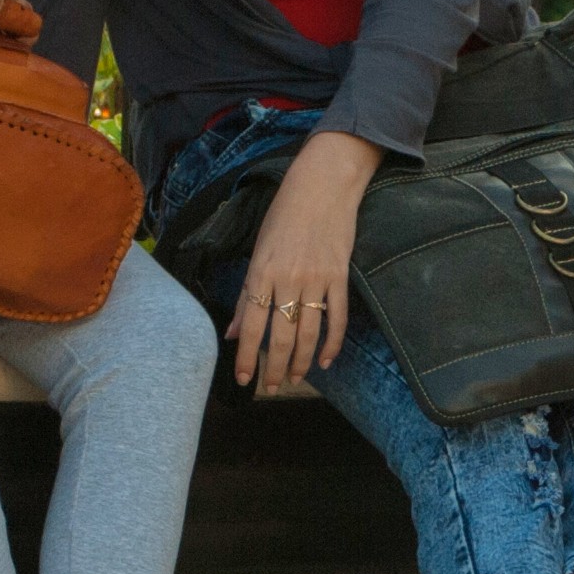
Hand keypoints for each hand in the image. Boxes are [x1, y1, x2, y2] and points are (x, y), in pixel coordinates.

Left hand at [229, 129, 384, 393]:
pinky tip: (325, 361)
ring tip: (294, 379)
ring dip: (300, 361)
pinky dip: (332, 343)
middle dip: (273, 367)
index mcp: (261, 272)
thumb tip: (233, 332)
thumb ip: (246, 294)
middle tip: (270, 387)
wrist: (323, 186)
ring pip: (308, 333)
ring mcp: (316, 279)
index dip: (247, 356)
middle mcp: (287, 279)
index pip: (251, 325)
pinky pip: (337, 318)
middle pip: (280, 336)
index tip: (243, 379)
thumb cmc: (284, 215)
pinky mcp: (340, 277)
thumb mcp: (258, 251)